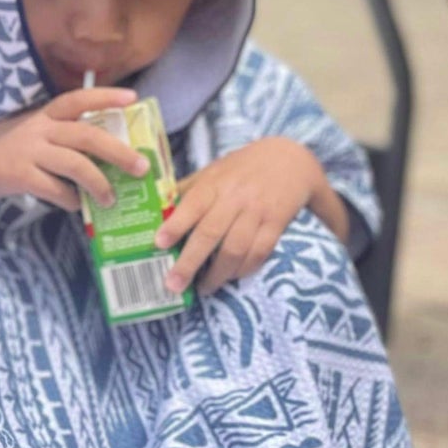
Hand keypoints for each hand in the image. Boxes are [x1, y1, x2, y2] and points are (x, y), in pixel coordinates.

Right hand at [0, 86, 151, 228]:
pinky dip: (70, 200)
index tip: (133, 98)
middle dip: (119, 151)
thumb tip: (100, 155)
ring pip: (75, 164)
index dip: (105, 96)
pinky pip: (54, 189)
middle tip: (141, 167)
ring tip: (111, 197)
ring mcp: (28, 152)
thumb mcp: (28, 133)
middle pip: (87, 135)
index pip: (78, 98)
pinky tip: (77, 206)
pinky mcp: (18, 176)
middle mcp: (38, 129)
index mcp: (42, 115)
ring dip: (99, 183)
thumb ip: (58, 137)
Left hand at [155, 138, 325, 295]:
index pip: (192, 204)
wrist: (290, 159)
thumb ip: (187, 191)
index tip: (159, 243)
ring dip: (218, 274)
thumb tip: (156, 212)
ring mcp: (257, 212)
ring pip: (235, 249)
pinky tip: (231, 277)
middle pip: (210, 233)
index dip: (176, 225)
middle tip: (174, 285)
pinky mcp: (277, 224)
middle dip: (190, 262)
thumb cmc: (240, 169)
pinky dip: (244, 269)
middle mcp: (235, 198)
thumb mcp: (212, 171)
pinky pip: (259, 253)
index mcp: (214, 183)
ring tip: (203, 288)